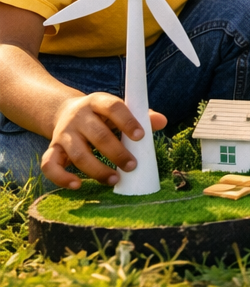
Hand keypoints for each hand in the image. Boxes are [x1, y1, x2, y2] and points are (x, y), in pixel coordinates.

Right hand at [42, 94, 166, 188]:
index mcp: (97, 101)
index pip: (113, 107)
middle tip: (132, 165)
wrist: (66, 112)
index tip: (141, 136)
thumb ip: (141, 115)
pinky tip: (78, 185)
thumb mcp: (119, 110)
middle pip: (97, 135)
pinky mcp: (53, 149)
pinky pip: (49, 165)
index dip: (127, 121)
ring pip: (78, 154)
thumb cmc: (102, 115)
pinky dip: (61, 178)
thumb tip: (163, 121)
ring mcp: (63, 133)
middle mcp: (78, 116)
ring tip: (115, 179)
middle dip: (116, 152)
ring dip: (97, 169)